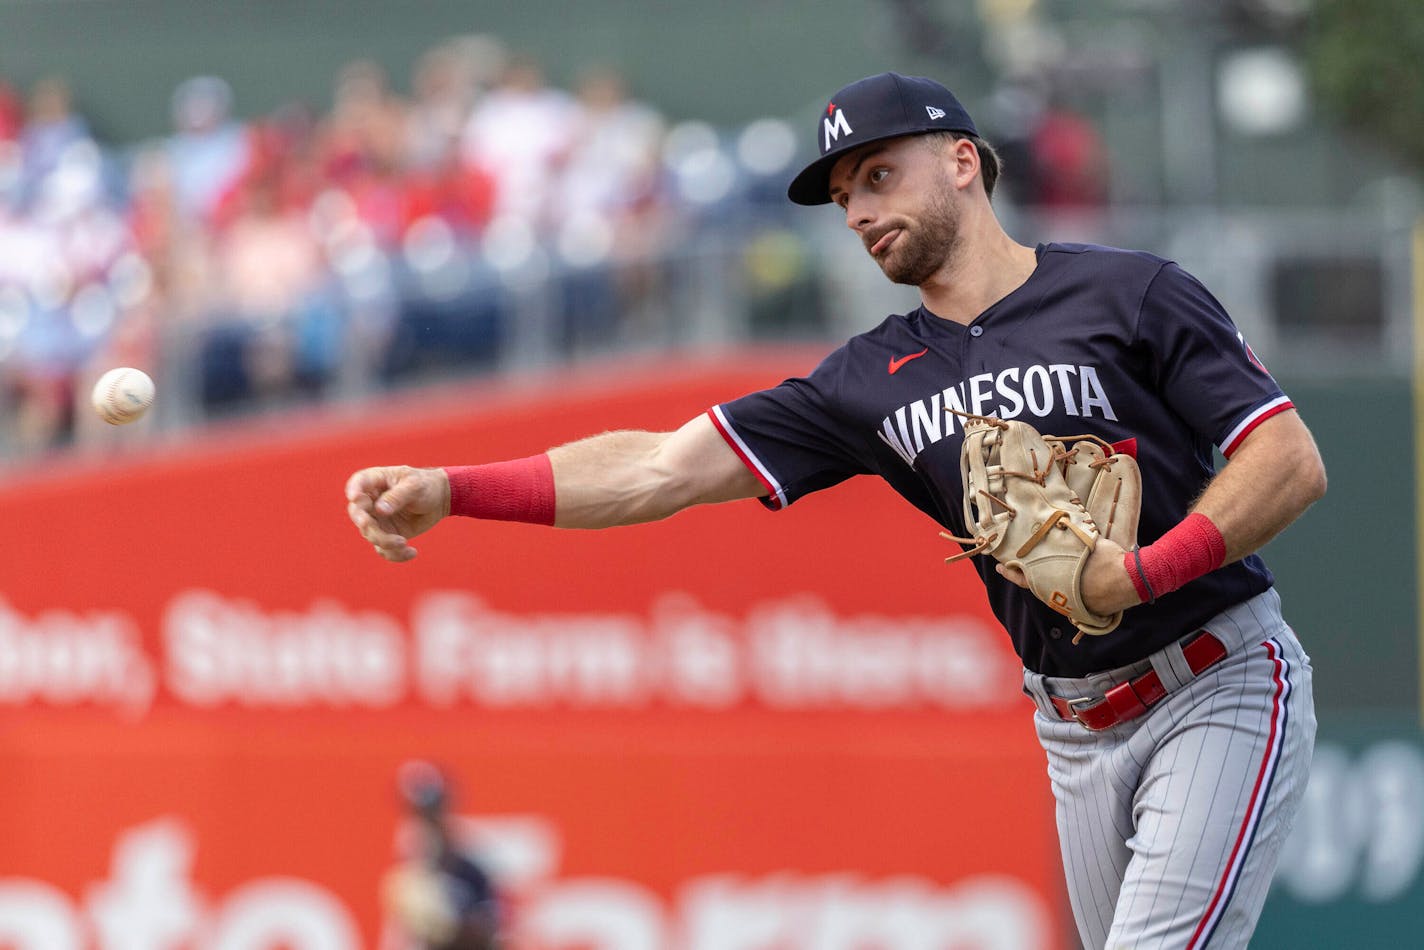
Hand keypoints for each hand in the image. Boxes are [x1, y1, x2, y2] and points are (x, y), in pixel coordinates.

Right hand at [345, 466, 449, 561]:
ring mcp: (377, 519)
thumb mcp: (414, 486)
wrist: (439, 500)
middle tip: (376, 531)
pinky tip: (412, 552)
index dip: (353, 490)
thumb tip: (379, 510)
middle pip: (358, 514)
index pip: (358, 482)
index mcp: (375, 481)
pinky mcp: (386, 534)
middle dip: (366, 525)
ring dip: (385, 542)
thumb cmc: (425, 486)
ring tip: (403, 542)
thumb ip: (397, 496)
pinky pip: (384, 549)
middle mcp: (371, 501)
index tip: (355, 497)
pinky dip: (396, 554)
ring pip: (370, 535)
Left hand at [995, 537, 1142, 616]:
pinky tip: (1065, 582)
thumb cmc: (1109, 558)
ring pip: (1052, 594)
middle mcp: (1062, 596)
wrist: (1134, 578)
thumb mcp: (1085, 543)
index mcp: (1057, 580)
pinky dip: (1064, 591)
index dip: (1011, 573)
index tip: (999, 567)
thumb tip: (1058, 529)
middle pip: (1037, 588)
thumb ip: (1067, 543)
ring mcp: (1074, 605)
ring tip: (1036, 572)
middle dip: (1023, 577)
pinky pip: (1069, 601)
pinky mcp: (1087, 611)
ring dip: (1044, 583)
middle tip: (1007, 569)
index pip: (1026, 578)